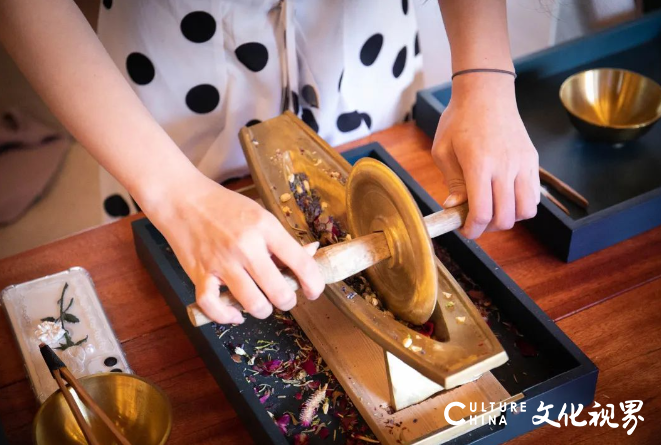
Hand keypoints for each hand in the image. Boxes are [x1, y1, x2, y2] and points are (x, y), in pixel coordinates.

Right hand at [143, 172, 324, 323]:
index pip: (301, 263)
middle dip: (287, 301)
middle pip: (279, 291)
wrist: (182, 199)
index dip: (314, 284)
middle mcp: (246, 246)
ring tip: (262, 304)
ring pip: (253, 304)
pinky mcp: (200, 274)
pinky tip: (235, 313)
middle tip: (284, 297)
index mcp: (265, 227)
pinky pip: (215, 307)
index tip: (314, 291)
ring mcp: (222, 262)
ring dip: (263, 310)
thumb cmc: (224, 206)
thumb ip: (282, 239)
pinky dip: (227, 316)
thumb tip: (311, 253)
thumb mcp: (260, 214)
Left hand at [431, 73, 539, 238]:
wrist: (486, 93)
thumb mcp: (443, 151)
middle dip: (488, 228)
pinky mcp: (532, 161)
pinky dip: (522, 205)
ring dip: (509, 218)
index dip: (472, 230)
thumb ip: (452, 182)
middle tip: (476, 220)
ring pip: (526, 211)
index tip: (465, 230)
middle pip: (505, 218)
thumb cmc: (459, 120)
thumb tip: (455, 207)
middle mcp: (505, 166)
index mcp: (479, 165)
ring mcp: (523, 164)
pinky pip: (535, 196)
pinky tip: (505, 197)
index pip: (482, 213)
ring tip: (493, 209)